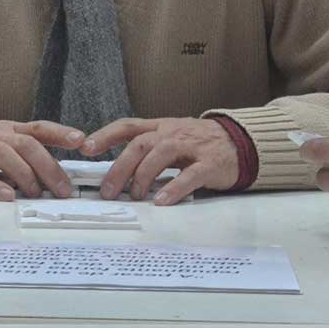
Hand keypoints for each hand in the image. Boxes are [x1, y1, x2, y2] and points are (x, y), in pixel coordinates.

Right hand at [0, 119, 83, 200]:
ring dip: (25, 176)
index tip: (81, 140)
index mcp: (5, 130)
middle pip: (27, 145)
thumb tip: (50, 172)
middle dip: (49, 167)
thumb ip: (19, 151)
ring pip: (6, 156)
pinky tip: (6, 197)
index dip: (60, 132)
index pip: (38, 128)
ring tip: (36, 194)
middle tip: (63, 189)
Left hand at [83, 117, 238, 204]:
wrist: (241, 142)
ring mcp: (192, 147)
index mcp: (161, 127)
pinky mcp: (210, 163)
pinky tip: (162, 201)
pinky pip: (190, 175)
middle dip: (120, 167)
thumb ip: (148, 150)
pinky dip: (174, 188)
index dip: (105, 135)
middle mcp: (173, 133)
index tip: (86, 147)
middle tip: (109, 190)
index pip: (128, 126)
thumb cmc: (200, 144)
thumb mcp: (172, 138)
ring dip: (143, 176)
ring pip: (161, 155)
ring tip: (136, 196)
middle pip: (140, 144)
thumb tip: (118, 173)